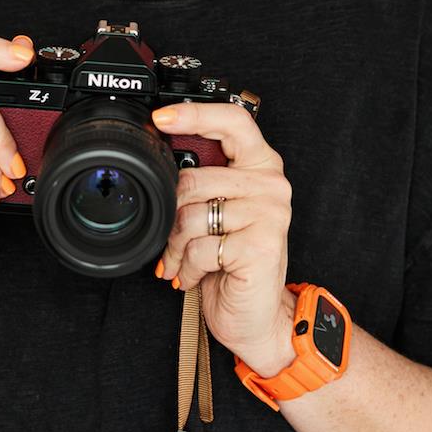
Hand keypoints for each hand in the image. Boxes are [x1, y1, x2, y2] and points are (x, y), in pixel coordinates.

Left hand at [150, 102, 296, 372]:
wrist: (258, 317)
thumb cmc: (233, 263)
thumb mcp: (218, 213)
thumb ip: (202, 181)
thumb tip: (161, 158)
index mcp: (260, 166)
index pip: (234, 121)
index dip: (194, 114)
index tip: (160, 117)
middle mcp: (271, 185)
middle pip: (195, 177)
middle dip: (171, 214)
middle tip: (173, 238)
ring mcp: (270, 213)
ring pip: (191, 214)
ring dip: (176, 246)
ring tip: (186, 260)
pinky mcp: (261, 244)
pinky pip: (200, 247)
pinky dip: (188, 267)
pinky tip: (198, 275)